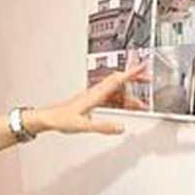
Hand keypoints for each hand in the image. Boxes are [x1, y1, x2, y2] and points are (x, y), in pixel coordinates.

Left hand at [25, 63, 149, 135]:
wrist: (47, 118)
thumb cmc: (61, 118)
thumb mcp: (84, 125)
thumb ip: (103, 127)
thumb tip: (121, 128)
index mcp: (95, 94)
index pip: (117, 80)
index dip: (131, 73)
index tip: (143, 66)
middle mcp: (95, 92)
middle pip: (119, 82)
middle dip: (134, 80)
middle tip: (148, 79)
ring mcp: (93, 96)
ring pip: (115, 91)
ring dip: (128, 94)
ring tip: (140, 103)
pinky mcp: (91, 102)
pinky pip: (110, 98)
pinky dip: (120, 101)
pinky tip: (124, 107)